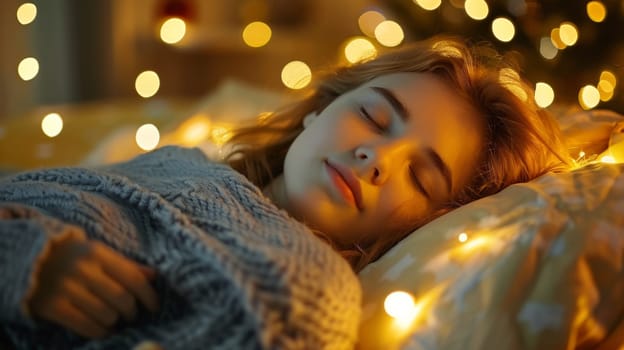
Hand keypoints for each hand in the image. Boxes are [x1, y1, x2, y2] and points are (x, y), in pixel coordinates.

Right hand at [28, 235, 158, 338]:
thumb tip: (154, 276)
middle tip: (132, 315)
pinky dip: (100, 331)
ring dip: (115, 321)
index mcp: (98, 253)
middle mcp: (83, 269)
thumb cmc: (74, 257)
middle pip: (122, 299)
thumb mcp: (99, 254)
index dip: (149, 296)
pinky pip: (86, 326)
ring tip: (115, 319)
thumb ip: (126, 265)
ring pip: (106, 315)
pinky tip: (103, 329)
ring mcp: (66, 288)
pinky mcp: (53, 306)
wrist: (31, 260)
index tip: (154, 307)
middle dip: (132, 311)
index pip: (133, 278)